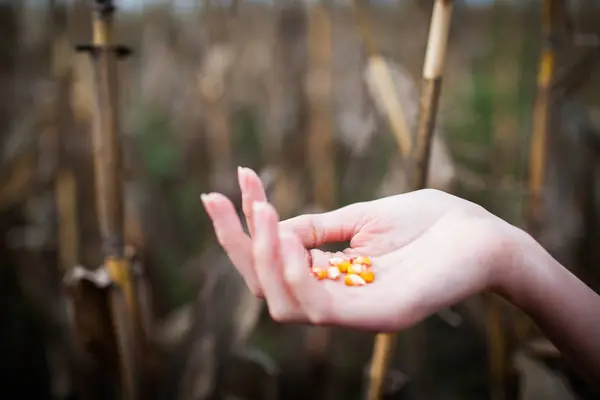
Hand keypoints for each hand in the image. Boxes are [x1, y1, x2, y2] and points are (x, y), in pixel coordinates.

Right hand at [201, 167, 519, 332]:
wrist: (483, 233)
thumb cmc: (428, 221)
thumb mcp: (359, 218)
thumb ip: (316, 227)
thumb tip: (268, 223)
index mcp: (331, 277)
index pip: (271, 264)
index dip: (242, 230)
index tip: (227, 186)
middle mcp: (336, 299)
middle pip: (265, 287)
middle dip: (237, 243)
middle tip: (221, 199)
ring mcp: (356, 311)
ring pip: (283, 303)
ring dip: (263, 256)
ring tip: (263, 213)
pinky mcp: (377, 316)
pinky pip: (319, 308)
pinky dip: (295, 273)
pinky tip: (287, 237)